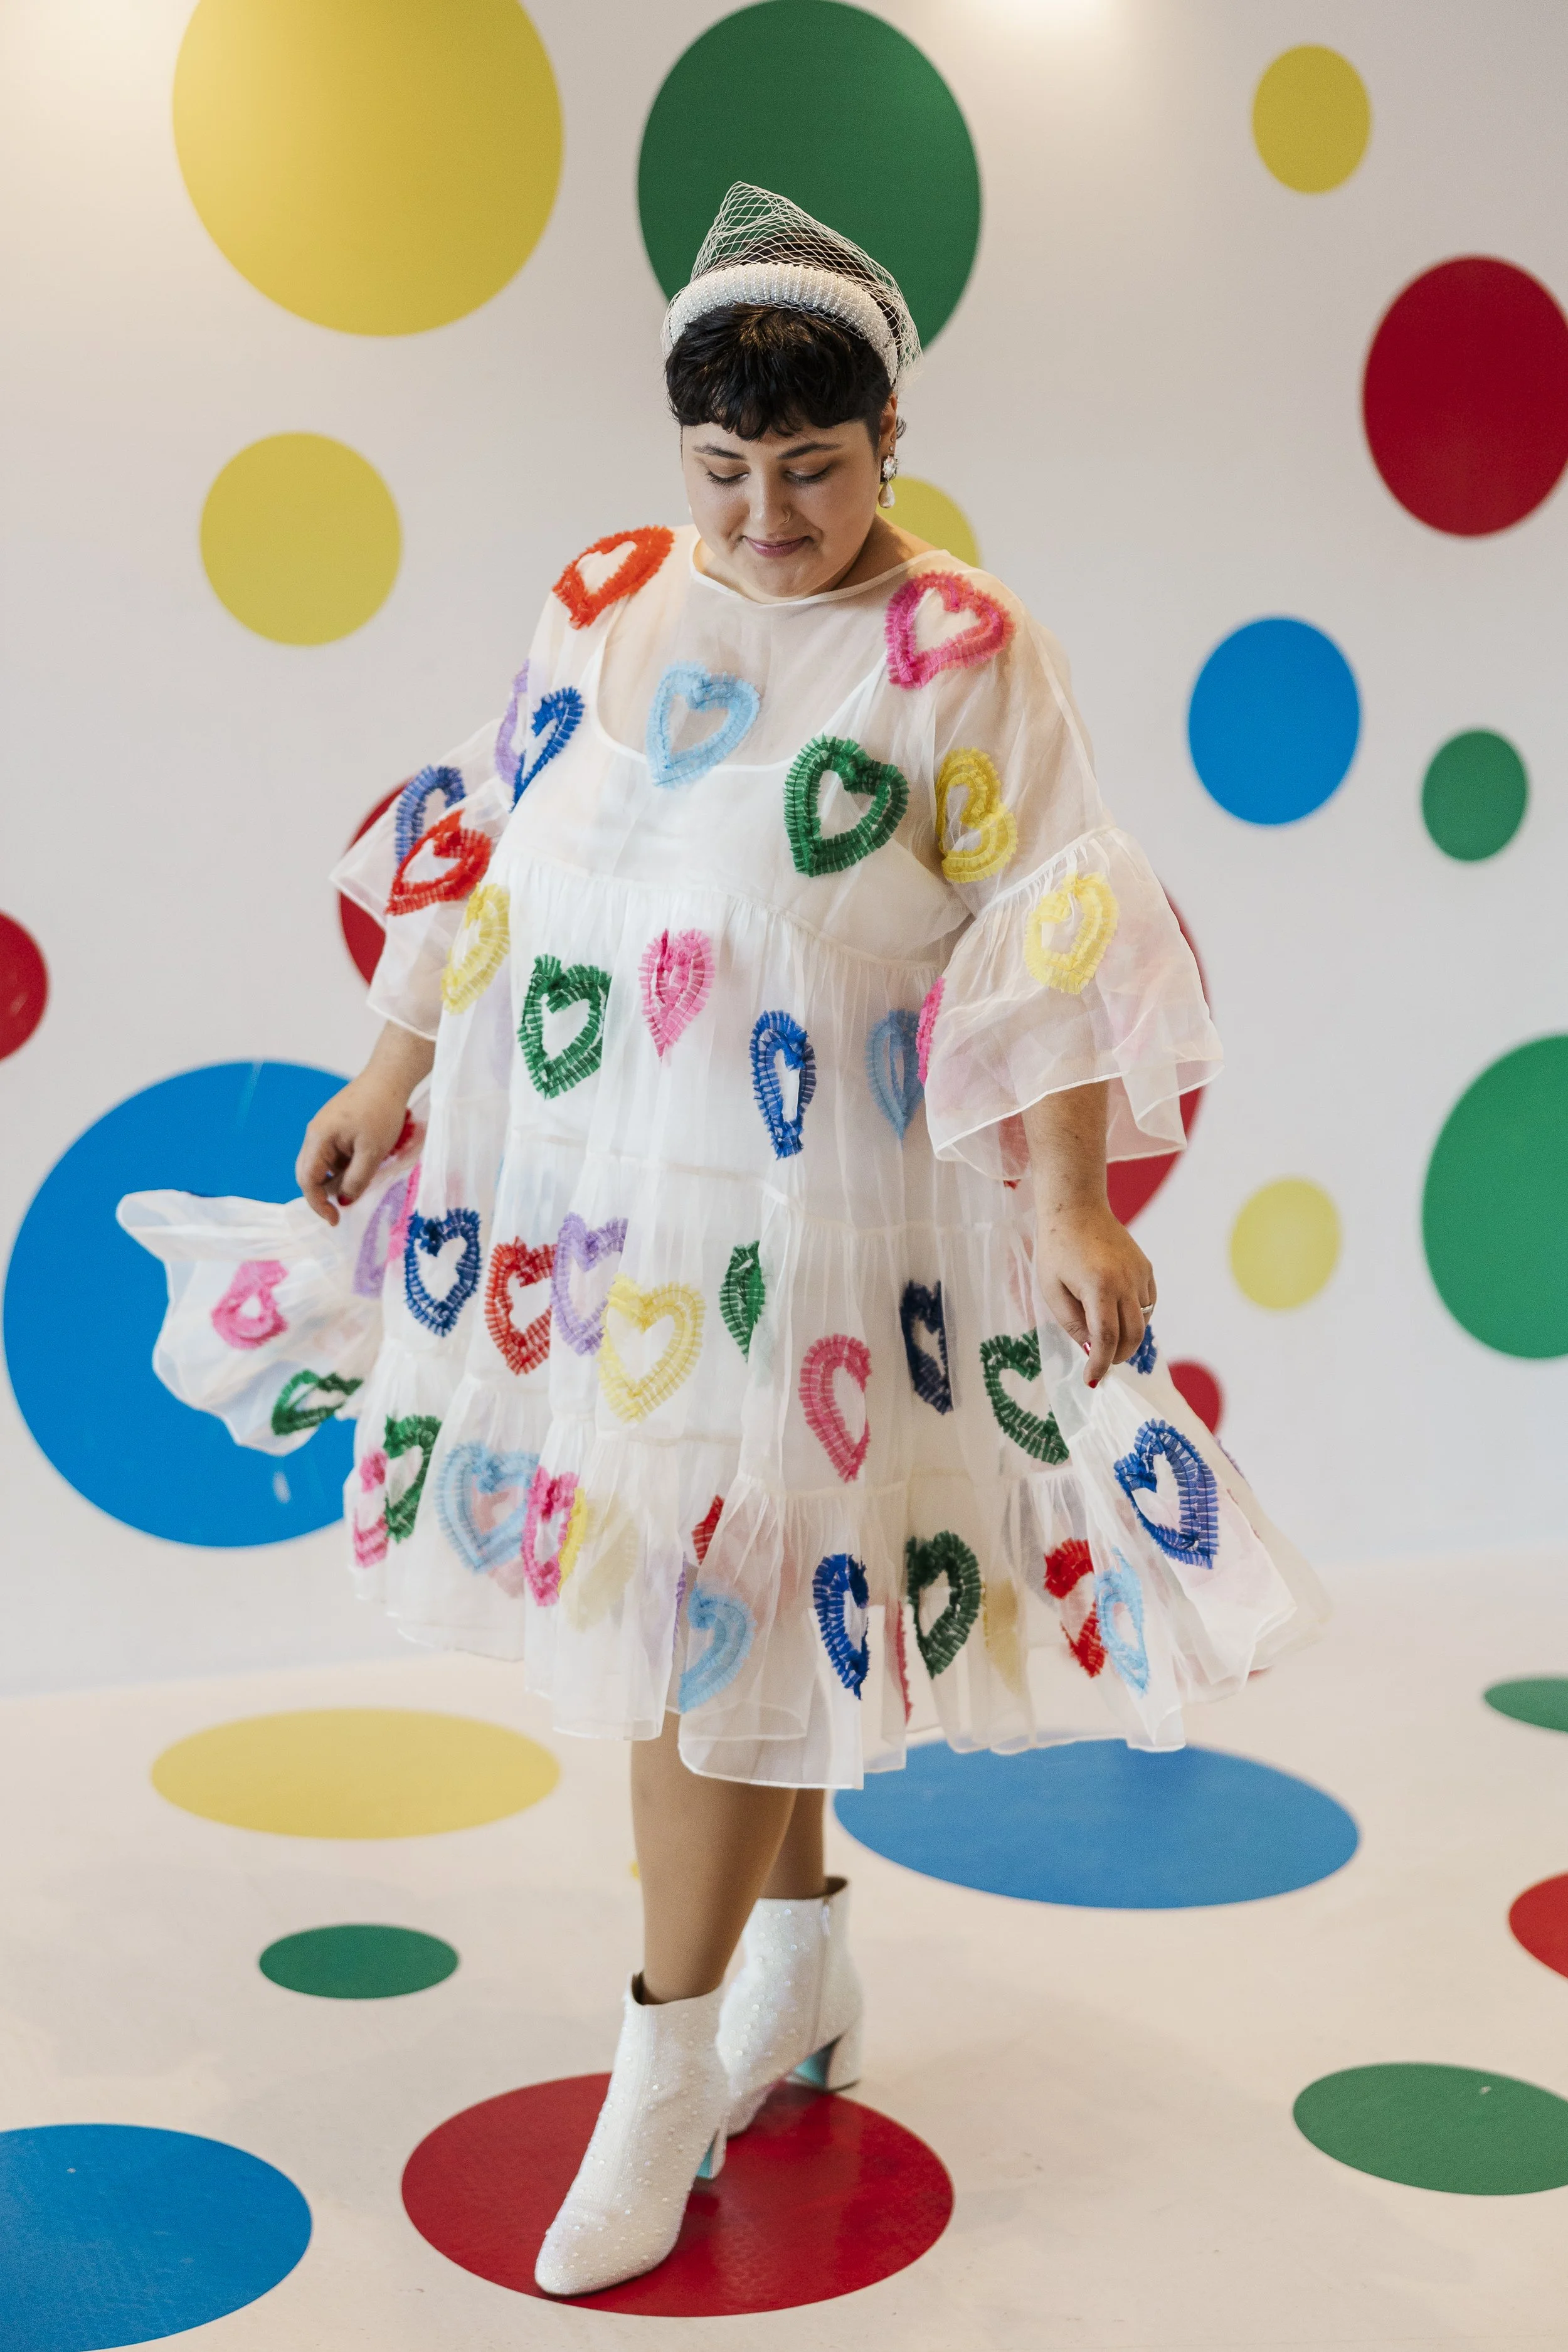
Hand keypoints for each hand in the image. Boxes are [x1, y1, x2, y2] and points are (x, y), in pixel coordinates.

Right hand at [296, 1075, 409, 1225]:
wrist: (389, 1078)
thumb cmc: (381, 1113)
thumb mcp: (372, 1152)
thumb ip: (356, 1179)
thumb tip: (344, 1200)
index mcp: (317, 1138)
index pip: (307, 1180)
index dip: (318, 1204)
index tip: (335, 1220)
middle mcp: (314, 1134)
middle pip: (308, 1173)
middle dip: (322, 1195)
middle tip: (341, 1212)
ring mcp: (324, 1129)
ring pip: (322, 1165)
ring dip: (334, 1181)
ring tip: (356, 1189)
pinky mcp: (335, 1127)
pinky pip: (332, 1155)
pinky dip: (342, 1168)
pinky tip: (360, 1171)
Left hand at [1033, 1197, 1155, 1388]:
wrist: (1076, 1209)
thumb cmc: (1056, 1249)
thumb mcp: (1052, 1289)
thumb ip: (1072, 1323)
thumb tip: (1092, 1349)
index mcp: (1099, 1287)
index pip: (1107, 1339)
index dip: (1101, 1364)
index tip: (1093, 1381)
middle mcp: (1125, 1282)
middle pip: (1132, 1335)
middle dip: (1119, 1357)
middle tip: (1102, 1363)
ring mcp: (1140, 1273)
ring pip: (1143, 1320)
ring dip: (1128, 1338)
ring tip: (1108, 1340)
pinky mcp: (1146, 1267)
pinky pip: (1148, 1302)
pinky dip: (1137, 1316)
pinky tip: (1119, 1315)